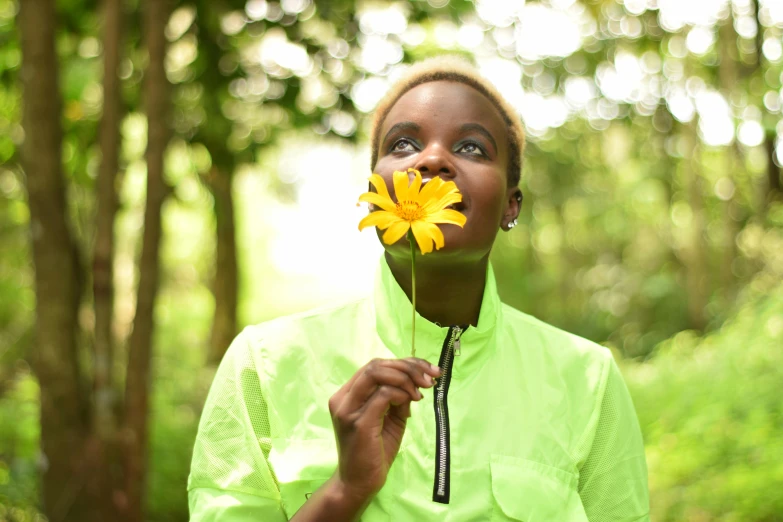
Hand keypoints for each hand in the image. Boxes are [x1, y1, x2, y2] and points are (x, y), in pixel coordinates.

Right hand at [328, 357, 441, 498]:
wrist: (359, 483)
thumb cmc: (375, 451)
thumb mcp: (391, 418)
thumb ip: (398, 398)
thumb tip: (416, 382)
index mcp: (348, 394)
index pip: (375, 365)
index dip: (404, 363)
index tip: (429, 370)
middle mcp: (343, 398)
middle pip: (376, 365)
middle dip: (408, 367)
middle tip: (431, 379)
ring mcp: (348, 409)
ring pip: (377, 373)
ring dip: (406, 378)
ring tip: (421, 392)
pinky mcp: (359, 423)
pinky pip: (383, 395)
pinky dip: (401, 394)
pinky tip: (411, 403)